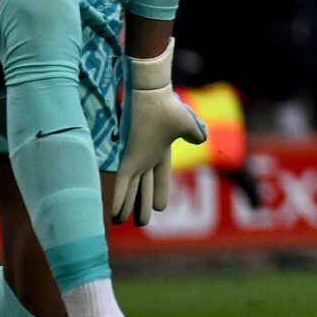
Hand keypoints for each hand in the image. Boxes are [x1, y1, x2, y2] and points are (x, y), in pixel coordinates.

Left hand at [110, 41, 206, 225]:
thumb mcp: (186, 123)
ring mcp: (136, 159)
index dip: (161, 193)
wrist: (152, 94)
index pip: (161, 179)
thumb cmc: (169, 106)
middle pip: (146, 188)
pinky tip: (115, 215)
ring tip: (121, 222)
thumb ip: (194, 133)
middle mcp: (146, 159)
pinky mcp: (128, 159)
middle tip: (141, 222)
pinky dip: (120, 200)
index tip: (161, 208)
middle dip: (143, 205)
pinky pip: (124, 185)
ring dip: (129, 207)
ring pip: (133, 190)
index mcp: (161, 152)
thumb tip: (201, 140)